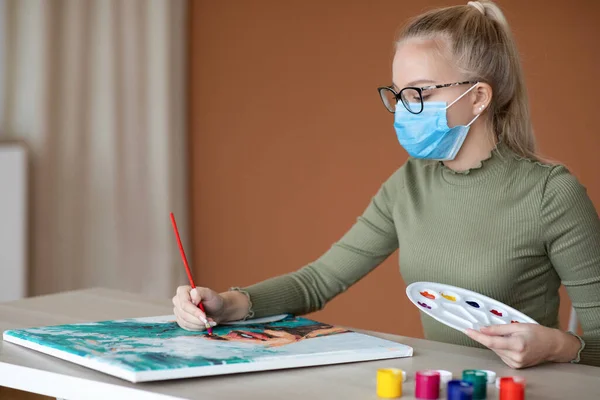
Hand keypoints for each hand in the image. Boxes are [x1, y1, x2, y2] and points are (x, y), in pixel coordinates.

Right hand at [172, 285, 223, 330]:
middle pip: (184, 314)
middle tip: (209, 320)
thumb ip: (200, 292)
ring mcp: (178, 311)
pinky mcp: (180, 320)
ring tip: (208, 321)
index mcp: (182, 291)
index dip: (194, 311)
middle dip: (197, 319)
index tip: (204, 316)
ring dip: (198, 324)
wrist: (216, 310)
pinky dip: (196, 327)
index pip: (184, 303)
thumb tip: (193, 294)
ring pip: (185, 322)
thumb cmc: (213, 300)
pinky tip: (203, 324)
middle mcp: (178, 300)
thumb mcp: (210, 294)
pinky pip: (186, 327)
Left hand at [465, 323, 580, 368]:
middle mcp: (516, 357)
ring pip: (496, 350)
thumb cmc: (538, 334)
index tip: (468, 331)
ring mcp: (516, 363)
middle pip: (492, 345)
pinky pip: (501, 355)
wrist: (552, 346)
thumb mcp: (517, 326)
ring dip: (496, 342)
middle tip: (492, 328)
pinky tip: (510, 343)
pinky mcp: (515, 366)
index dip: (477, 336)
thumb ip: (498, 328)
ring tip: (509, 336)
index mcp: (517, 345)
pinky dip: (501, 348)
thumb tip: (482, 329)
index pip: (491, 341)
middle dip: (488, 336)